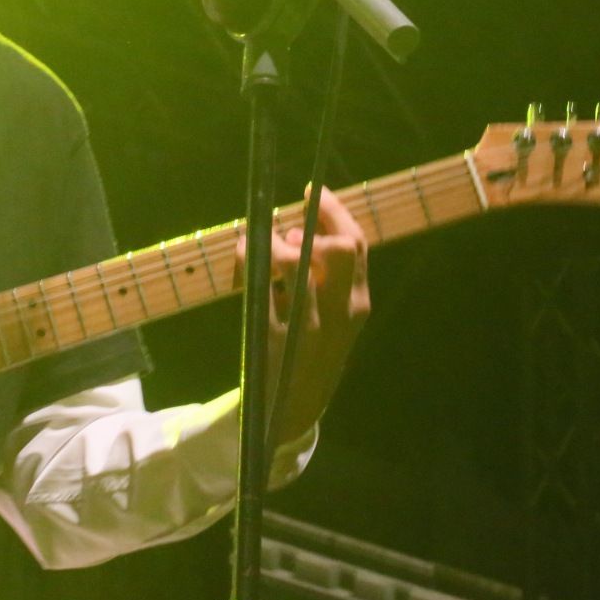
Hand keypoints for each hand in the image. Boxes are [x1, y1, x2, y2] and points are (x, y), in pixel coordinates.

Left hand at [235, 187, 371, 446]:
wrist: (292, 409)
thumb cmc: (307, 352)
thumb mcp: (330, 317)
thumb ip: (321, 276)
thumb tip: (292, 229)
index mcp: (357, 305)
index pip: (358, 245)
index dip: (334, 211)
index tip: (312, 190)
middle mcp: (341, 315)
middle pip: (339, 248)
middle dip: (312, 222)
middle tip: (285, 222)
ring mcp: (309, 329)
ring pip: (295, 262)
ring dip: (271, 243)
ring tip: (256, 242)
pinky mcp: (274, 340)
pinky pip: (259, 288)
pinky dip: (247, 263)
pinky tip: (241, 255)